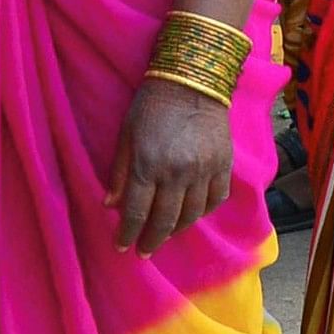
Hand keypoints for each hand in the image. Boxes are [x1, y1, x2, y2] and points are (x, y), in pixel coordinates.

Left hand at [112, 72, 237, 256]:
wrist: (194, 81)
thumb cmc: (152, 106)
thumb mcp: (126, 136)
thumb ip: (120, 173)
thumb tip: (110, 205)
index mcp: (148, 166)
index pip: (136, 213)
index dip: (128, 235)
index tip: (123, 247)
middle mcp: (177, 173)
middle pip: (164, 220)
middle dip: (152, 240)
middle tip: (144, 252)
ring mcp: (204, 170)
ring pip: (192, 215)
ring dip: (177, 230)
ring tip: (166, 235)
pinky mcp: (224, 165)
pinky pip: (215, 199)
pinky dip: (203, 212)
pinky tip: (192, 215)